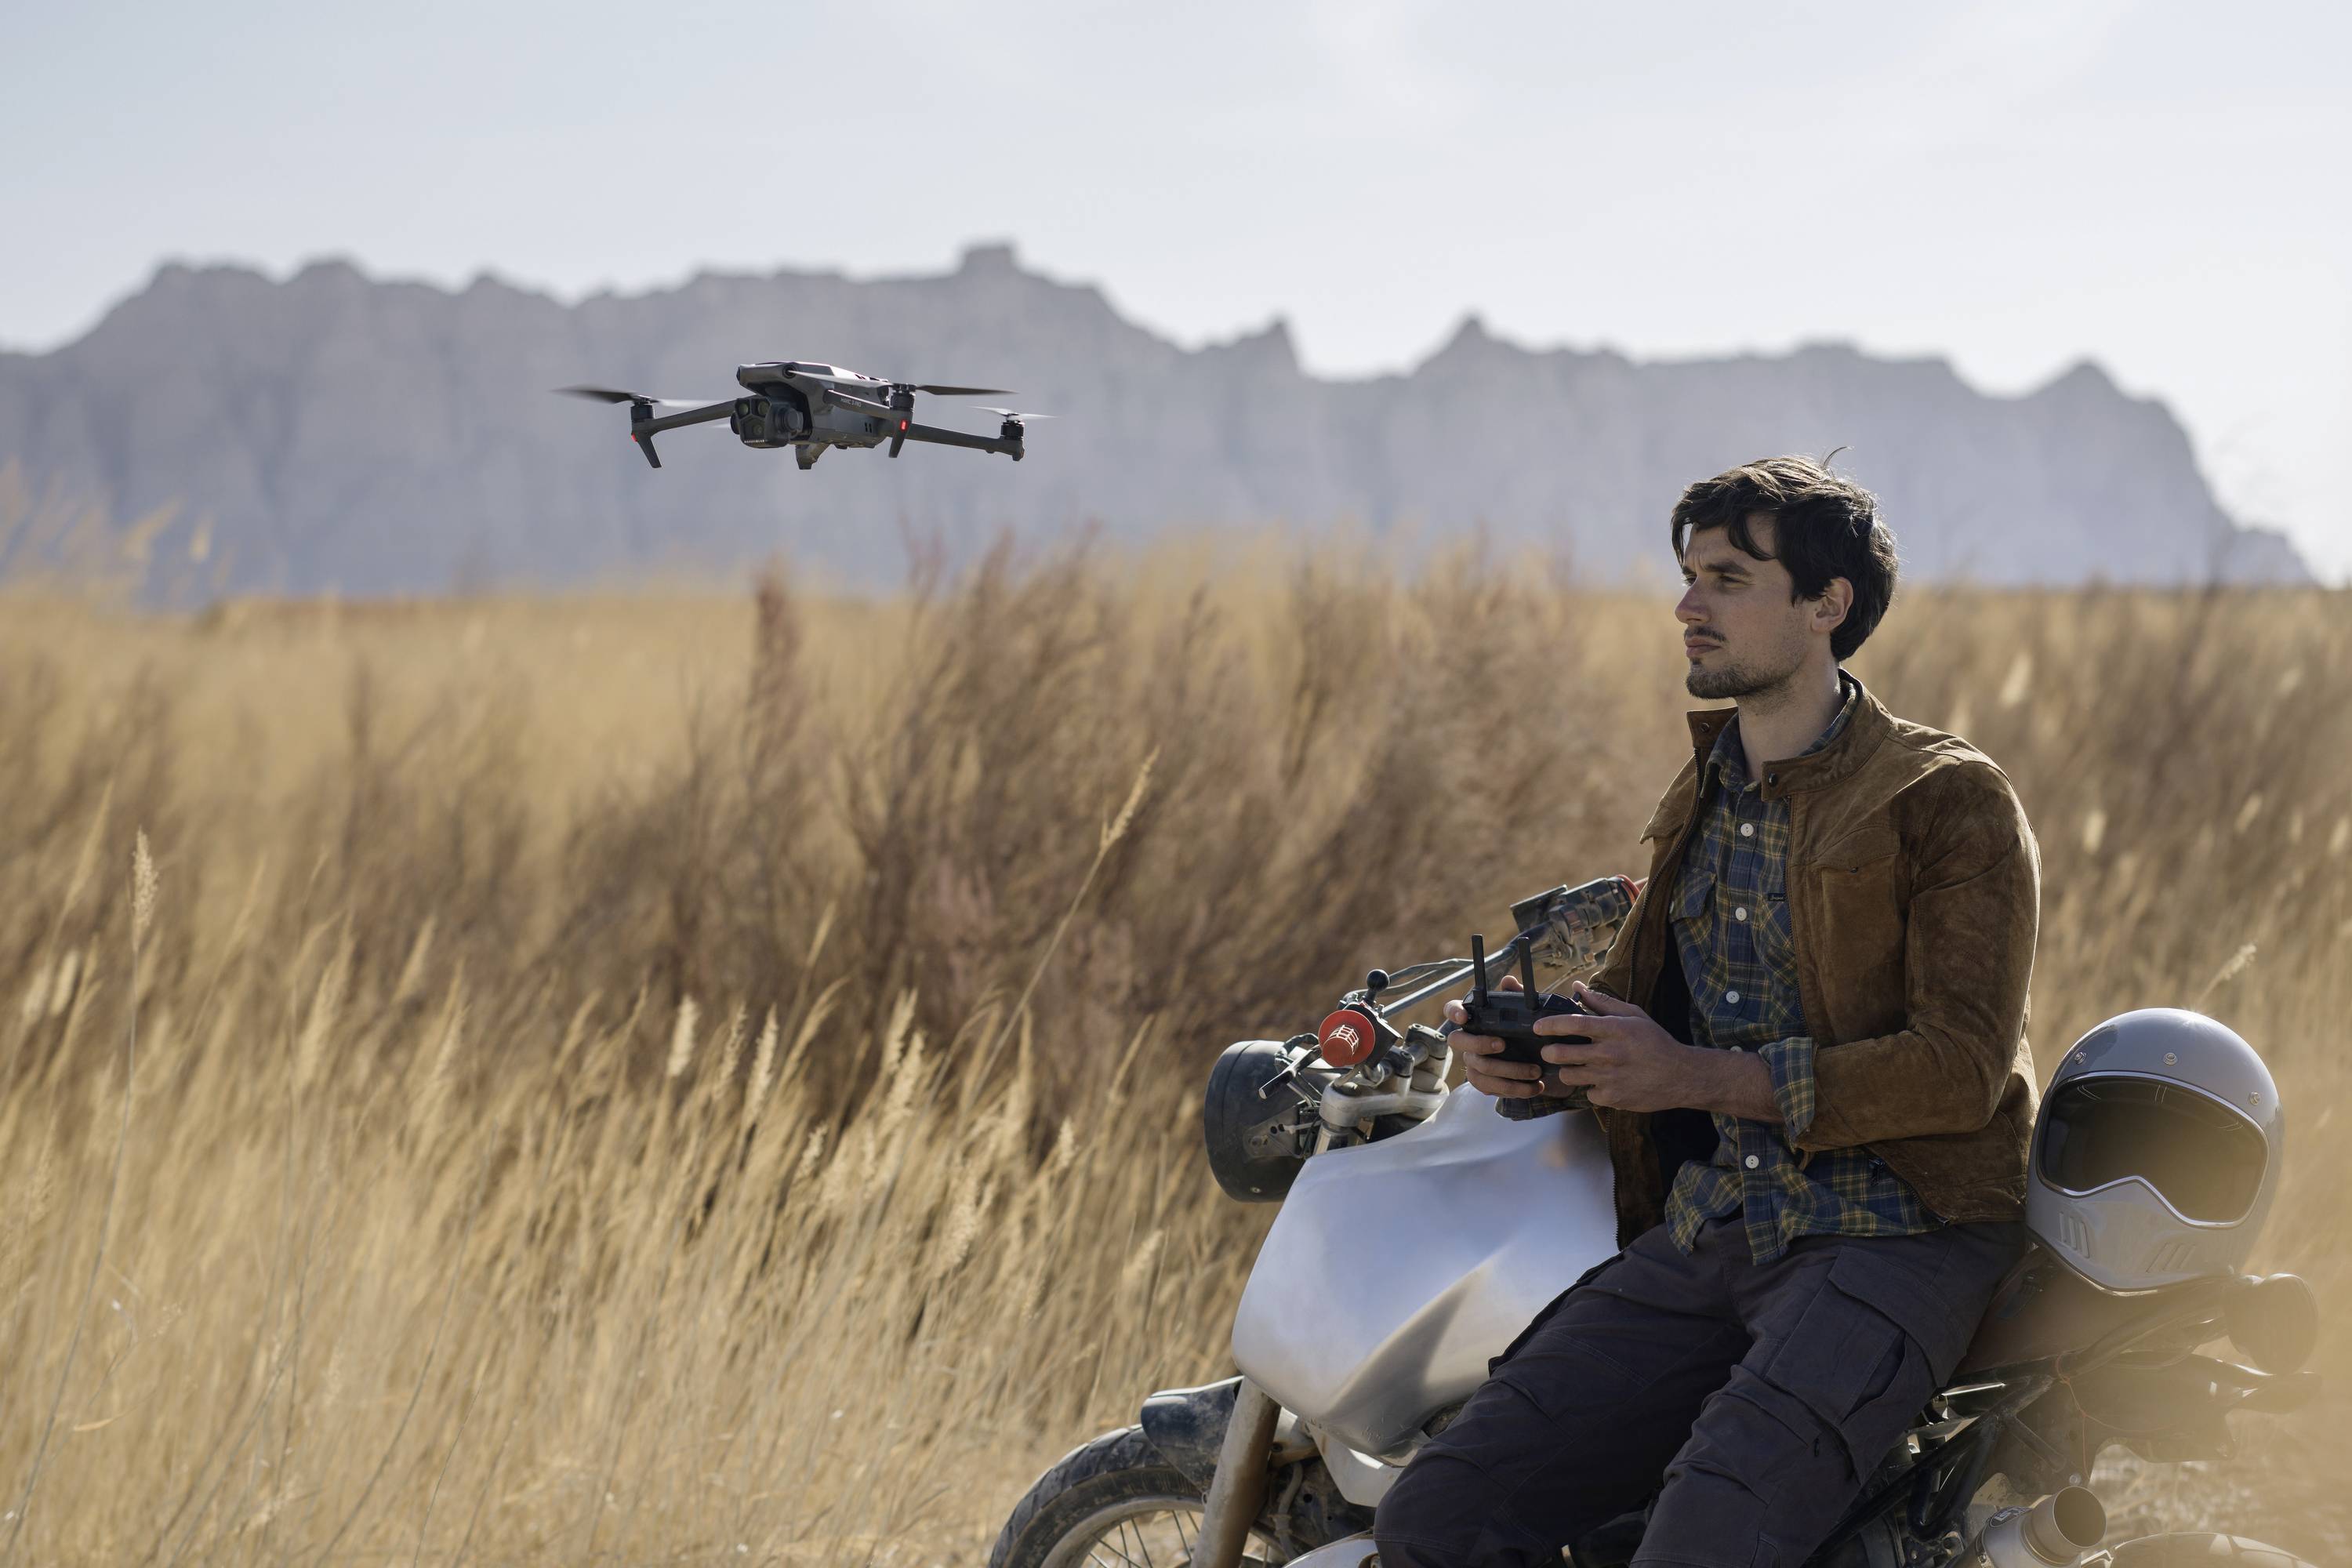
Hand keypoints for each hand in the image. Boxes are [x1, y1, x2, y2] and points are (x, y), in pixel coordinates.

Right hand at [1443, 975, 1548, 1099]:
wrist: (1545, 1065)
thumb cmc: (1529, 1033)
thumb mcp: (1529, 1014)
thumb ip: (1518, 997)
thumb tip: (1508, 981)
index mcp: (1475, 1018)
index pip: (1452, 1009)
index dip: (1453, 1012)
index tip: (1464, 1017)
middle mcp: (1469, 1040)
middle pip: (1457, 1041)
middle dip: (1479, 1043)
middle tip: (1503, 1044)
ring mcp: (1474, 1062)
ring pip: (1480, 1069)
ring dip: (1509, 1071)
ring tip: (1536, 1072)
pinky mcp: (1484, 1083)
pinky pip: (1491, 1087)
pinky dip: (1515, 1088)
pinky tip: (1534, 1087)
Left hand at [1535, 983, 1715, 1112]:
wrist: (1681, 1076)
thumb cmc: (1656, 1042)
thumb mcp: (1634, 1016)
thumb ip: (1602, 1003)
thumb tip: (1576, 987)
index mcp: (1614, 1030)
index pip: (1573, 1024)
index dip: (1550, 1025)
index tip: (1537, 1027)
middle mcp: (1609, 1054)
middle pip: (1562, 1054)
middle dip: (1549, 1052)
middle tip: (1550, 1051)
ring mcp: (1609, 1078)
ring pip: (1569, 1075)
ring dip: (1567, 1070)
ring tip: (1576, 1065)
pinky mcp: (1611, 1098)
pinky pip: (1588, 1093)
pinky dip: (1591, 1088)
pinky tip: (1603, 1082)